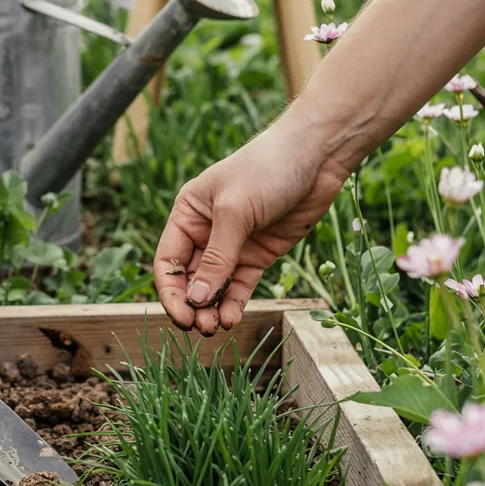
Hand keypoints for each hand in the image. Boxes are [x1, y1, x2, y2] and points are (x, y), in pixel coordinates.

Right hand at [153, 118, 349, 335]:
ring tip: (217, 327)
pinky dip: (234, 303)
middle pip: (189, 279)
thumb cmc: (266, 169)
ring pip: (214, 287)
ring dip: (212, 309)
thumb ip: (217, 257)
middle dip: (192, 305)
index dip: (171, 291)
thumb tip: (196, 299)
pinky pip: (240, 285)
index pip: (168, 261)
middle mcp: (206, 232)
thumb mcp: (235, 211)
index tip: (181, 315)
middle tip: (202, 326)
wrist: (316, 158)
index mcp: (188, 214)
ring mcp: (234, 245)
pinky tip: (232, 318)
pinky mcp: (259, 254)